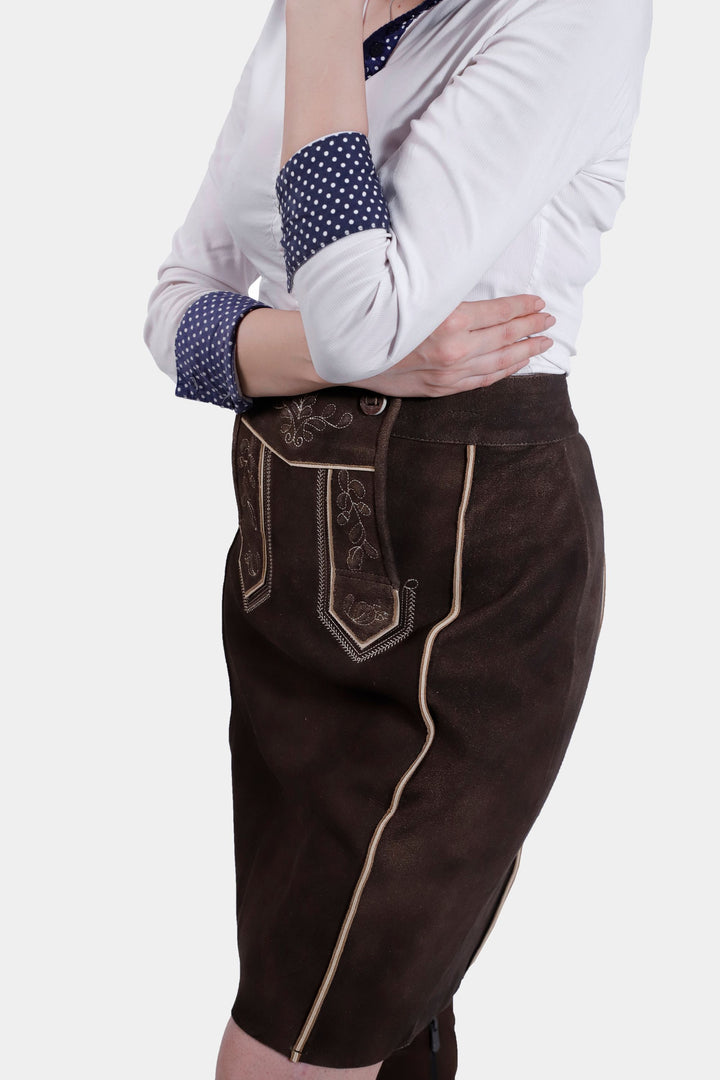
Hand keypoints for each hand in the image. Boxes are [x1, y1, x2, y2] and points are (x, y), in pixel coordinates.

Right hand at [348, 294, 554, 396]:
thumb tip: (474, 283)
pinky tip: (515, 365)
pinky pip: (481, 381)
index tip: (539, 302)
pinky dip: (502, 372)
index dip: (522, 307)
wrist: (345, 351)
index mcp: (448, 321)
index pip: (498, 313)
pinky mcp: (440, 389)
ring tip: (543, 344)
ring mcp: (448, 374)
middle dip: (531, 328)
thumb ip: (448, 293)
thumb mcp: (413, 294)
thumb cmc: (376, 317)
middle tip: (550, 321)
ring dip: (524, 352)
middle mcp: (453, 350)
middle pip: (504, 338)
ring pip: (498, 363)